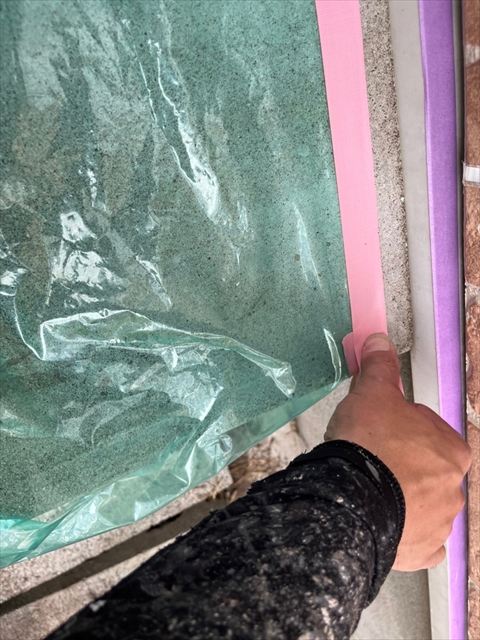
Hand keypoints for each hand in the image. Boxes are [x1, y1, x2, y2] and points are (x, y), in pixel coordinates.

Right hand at [324, 333, 471, 570]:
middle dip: (406, 463)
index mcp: (451, 450)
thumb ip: (379, 368)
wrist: (353, 498)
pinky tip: (389, 524)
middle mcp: (454, 489)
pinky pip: (421, 542)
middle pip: (428, 469)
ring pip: (426, 505)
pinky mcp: (421, 551)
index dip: (402, 426)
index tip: (381, 428)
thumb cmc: (370, 444)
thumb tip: (380, 341)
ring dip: (406, 498)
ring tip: (373, 491)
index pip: (430, 431)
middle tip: (374, 458)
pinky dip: (408, 535)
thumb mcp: (372, 394)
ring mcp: (439, 523)